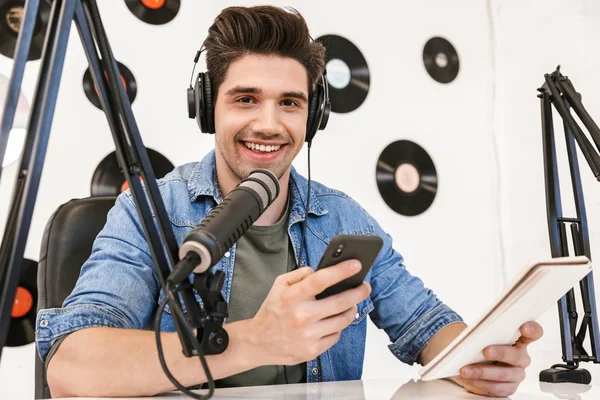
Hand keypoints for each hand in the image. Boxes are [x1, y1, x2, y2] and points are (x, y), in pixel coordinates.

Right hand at [248, 259, 370, 365]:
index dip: (341, 271)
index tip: (356, 265)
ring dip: (351, 309)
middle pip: (340, 301)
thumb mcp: (278, 285)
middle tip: (365, 286)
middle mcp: (301, 316)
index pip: (321, 280)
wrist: (258, 342)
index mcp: (292, 297)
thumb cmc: (271, 312)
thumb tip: (319, 271)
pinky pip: (336, 335)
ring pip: (343, 320)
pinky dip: (338, 326)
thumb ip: (299, 274)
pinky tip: (334, 321)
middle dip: (358, 292)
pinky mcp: (313, 350)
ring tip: (352, 303)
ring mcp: (308, 335)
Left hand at [452, 321, 543, 396]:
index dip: (532, 330)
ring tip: (466, 370)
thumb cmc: (481, 346)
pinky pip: (496, 388)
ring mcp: (516, 374)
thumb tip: (474, 335)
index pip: (534, 332)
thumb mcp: (483, 336)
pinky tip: (468, 379)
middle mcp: (521, 358)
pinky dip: (480, 383)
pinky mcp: (508, 388)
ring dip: (483, 372)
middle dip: (500, 353)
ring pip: (504, 374)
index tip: (524, 327)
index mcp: (519, 340)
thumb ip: (484, 333)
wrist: (472, 363)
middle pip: (516, 355)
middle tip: (486, 351)